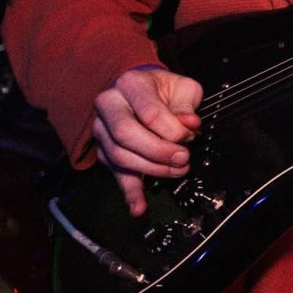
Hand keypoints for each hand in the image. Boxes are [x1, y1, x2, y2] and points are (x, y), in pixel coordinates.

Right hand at [93, 65, 202, 216]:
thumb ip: (186, 105)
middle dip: (158, 151)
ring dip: (152, 169)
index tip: (190, 136)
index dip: (172, 129)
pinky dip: (129, 192)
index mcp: (130, 84)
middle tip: (183, 158)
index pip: (149, 112)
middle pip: (126, 134)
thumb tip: (190, 123)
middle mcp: (109, 105)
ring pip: (120, 156)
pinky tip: (139, 207)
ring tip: (178, 171)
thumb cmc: (163, 89)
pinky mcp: (104, 150)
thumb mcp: (182, 88)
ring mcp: (102, 129)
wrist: (141, 89)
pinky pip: (115, 173)